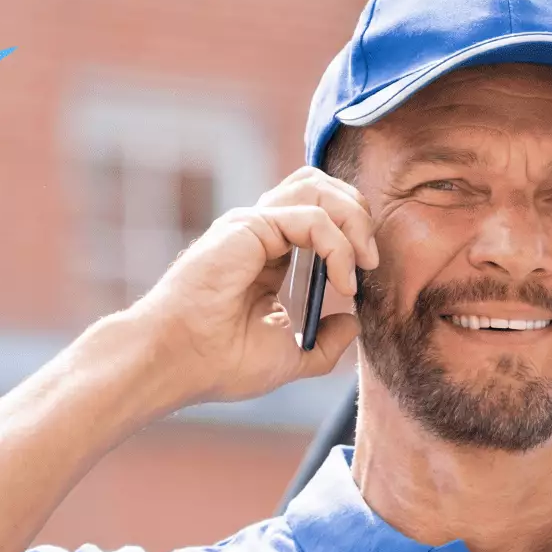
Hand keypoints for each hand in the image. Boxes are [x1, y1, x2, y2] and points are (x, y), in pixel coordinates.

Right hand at [127, 166, 379, 408]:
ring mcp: (253, 225)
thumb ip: (324, 342)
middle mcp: (260, 232)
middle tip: (371, 262)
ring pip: (318, 187)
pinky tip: (342, 282)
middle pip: (322, 187)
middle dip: (359, 216)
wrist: (180, 364)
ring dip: (353, 220)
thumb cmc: (221, 363)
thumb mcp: (291, 356)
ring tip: (363, 262)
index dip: (352, 232)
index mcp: (269, 254)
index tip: (364, 278)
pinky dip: (338, 245)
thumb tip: (352, 323)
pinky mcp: (248, 227)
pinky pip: (311, 217)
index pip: (320, 213)